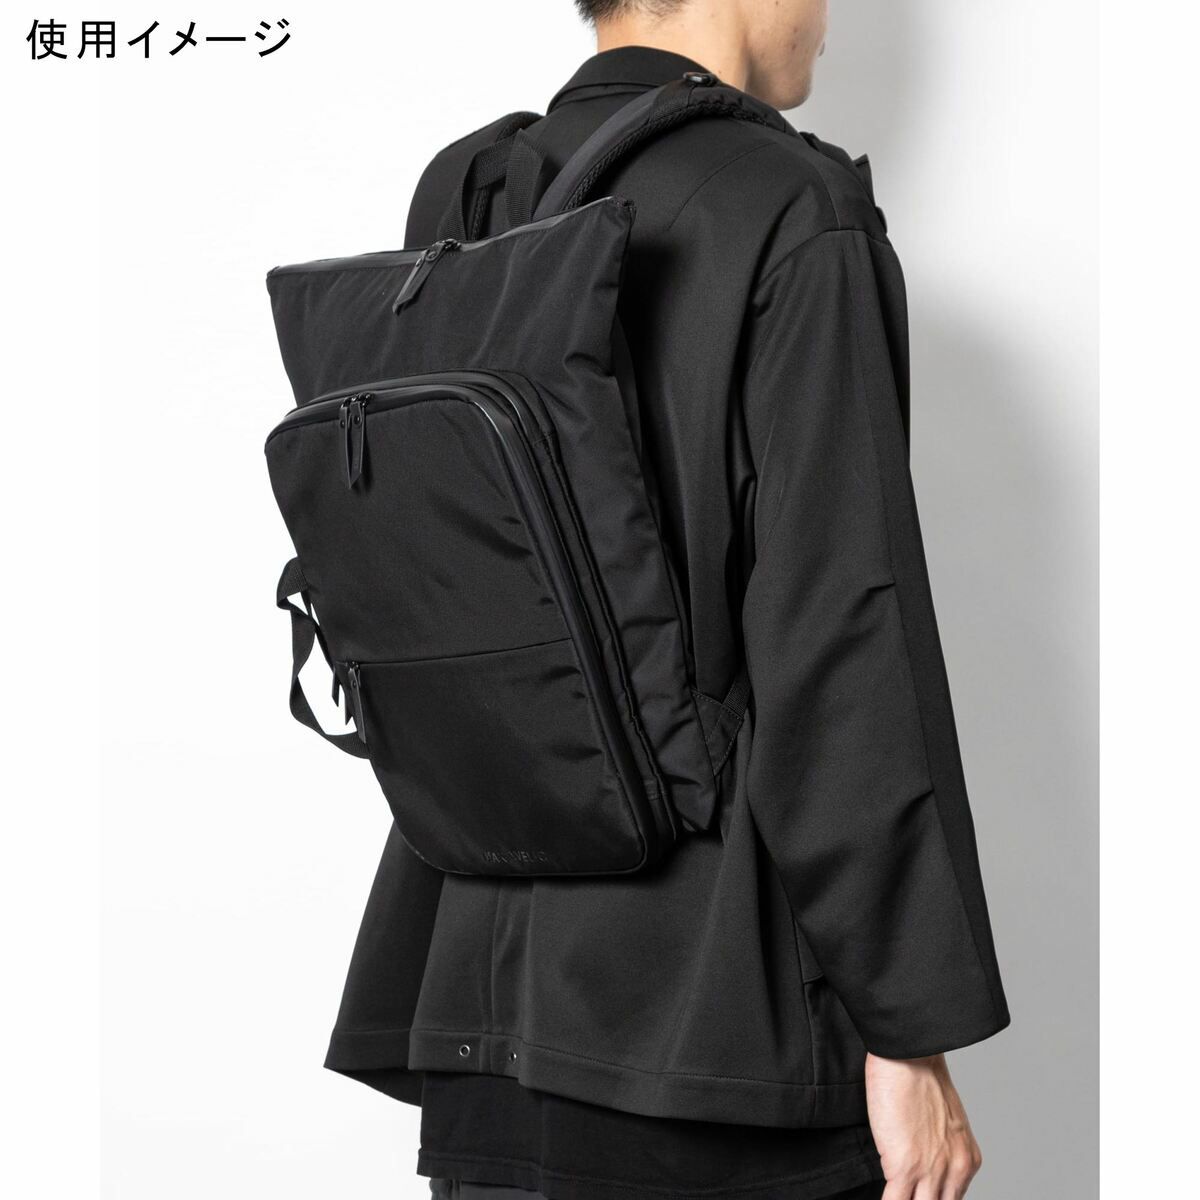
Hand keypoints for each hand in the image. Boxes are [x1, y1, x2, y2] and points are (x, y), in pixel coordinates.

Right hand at [865, 1052, 981, 1199]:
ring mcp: (931, 1171)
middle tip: (908, 1195)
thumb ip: (940, 1146)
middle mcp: (955, 1170)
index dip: (932, 1199)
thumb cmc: (919, 1076)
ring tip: (896, 1197)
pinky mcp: (904, 1167)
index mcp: (967, 1159)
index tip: (918, 1195)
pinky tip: (880, 1199)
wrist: (909, 1055)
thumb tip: (921, 1159)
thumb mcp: (944, 1118)